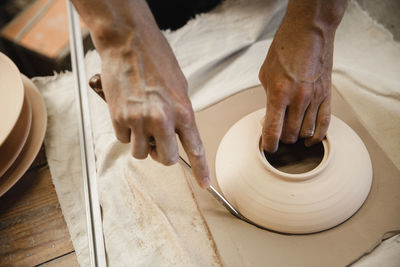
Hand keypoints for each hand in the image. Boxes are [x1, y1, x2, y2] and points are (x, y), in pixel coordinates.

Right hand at [85, 1, 209, 187]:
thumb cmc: (156, 59)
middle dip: (163, 154)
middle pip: (167, 159)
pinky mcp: (119, 118)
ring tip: (141, 122)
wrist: (128, 42)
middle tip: (159, 141)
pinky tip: (127, 112)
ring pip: (141, 153)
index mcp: (183, 111)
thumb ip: (180, 113)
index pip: (195, 148)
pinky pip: (123, 140)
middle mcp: (163, 119)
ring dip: (142, 143)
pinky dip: (126, 132)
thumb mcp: (179, 87)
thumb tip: (178, 133)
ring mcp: (139, 120)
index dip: (201, 170)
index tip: (204, 183)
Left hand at [258, 0, 343, 152]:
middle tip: (277, 136)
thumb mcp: (266, 74)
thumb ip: (267, 98)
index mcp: (279, 93)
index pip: (273, 130)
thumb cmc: (285, 50)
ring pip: (306, 132)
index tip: (268, 147)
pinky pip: (324, 124)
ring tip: (291, 133)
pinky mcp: (326, 96)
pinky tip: (310, 139)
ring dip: (297, 137)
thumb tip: (268, 118)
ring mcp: (314, 98)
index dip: (269, 144)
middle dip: (282, 140)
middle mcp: (298, 99)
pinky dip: (317, 136)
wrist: (309, 33)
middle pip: (290, 135)